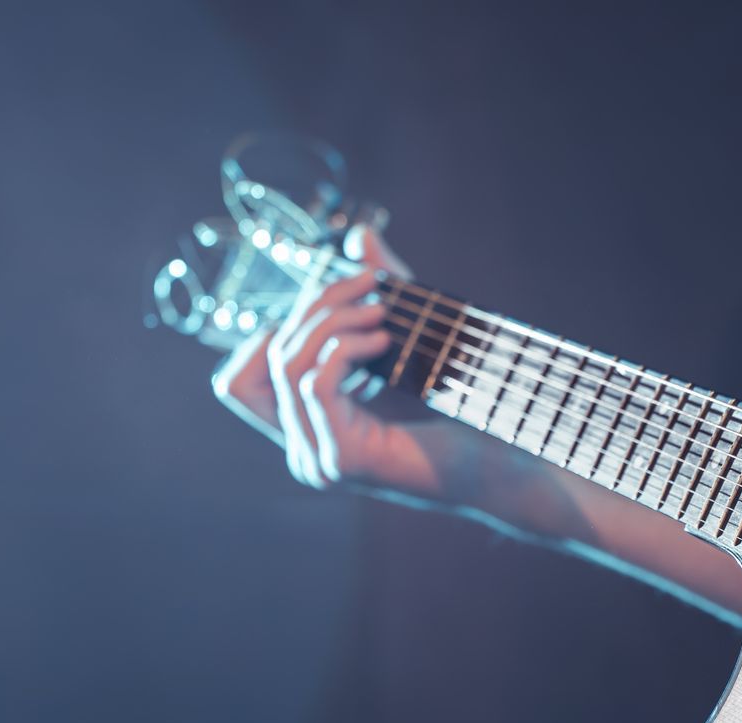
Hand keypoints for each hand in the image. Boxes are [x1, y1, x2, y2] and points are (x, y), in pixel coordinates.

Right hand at [213, 226, 450, 496]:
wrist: (503, 466)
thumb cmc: (463, 411)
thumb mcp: (406, 343)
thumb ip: (377, 295)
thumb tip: (359, 236)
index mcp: (307, 434)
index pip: (238, 382)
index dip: (277, 332)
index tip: (335, 309)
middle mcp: (304, 452)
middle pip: (267, 360)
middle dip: (315, 309)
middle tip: (367, 287)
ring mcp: (319, 460)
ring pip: (288, 367)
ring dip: (332, 323)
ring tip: (380, 310)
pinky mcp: (344, 459)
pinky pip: (315, 384)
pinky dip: (346, 349)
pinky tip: (386, 341)